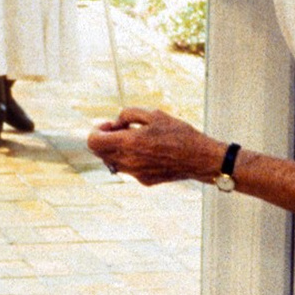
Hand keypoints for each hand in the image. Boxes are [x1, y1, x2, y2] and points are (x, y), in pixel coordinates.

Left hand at [86, 109, 225, 187]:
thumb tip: (117, 123)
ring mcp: (135, 174)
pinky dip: (131, 158)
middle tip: (122, 129)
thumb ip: (128, 114)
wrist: (200, 159)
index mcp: (129, 143)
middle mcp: (128, 162)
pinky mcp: (144, 181)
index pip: (94, 142)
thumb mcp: (154, 114)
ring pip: (112, 162)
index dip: (97, 130)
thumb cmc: (179, 134)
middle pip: (100, 153)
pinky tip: (150, 151)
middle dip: (106, 138)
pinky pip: (128, 169)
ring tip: (138, 139)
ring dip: (118, 149)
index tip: (110, 125)